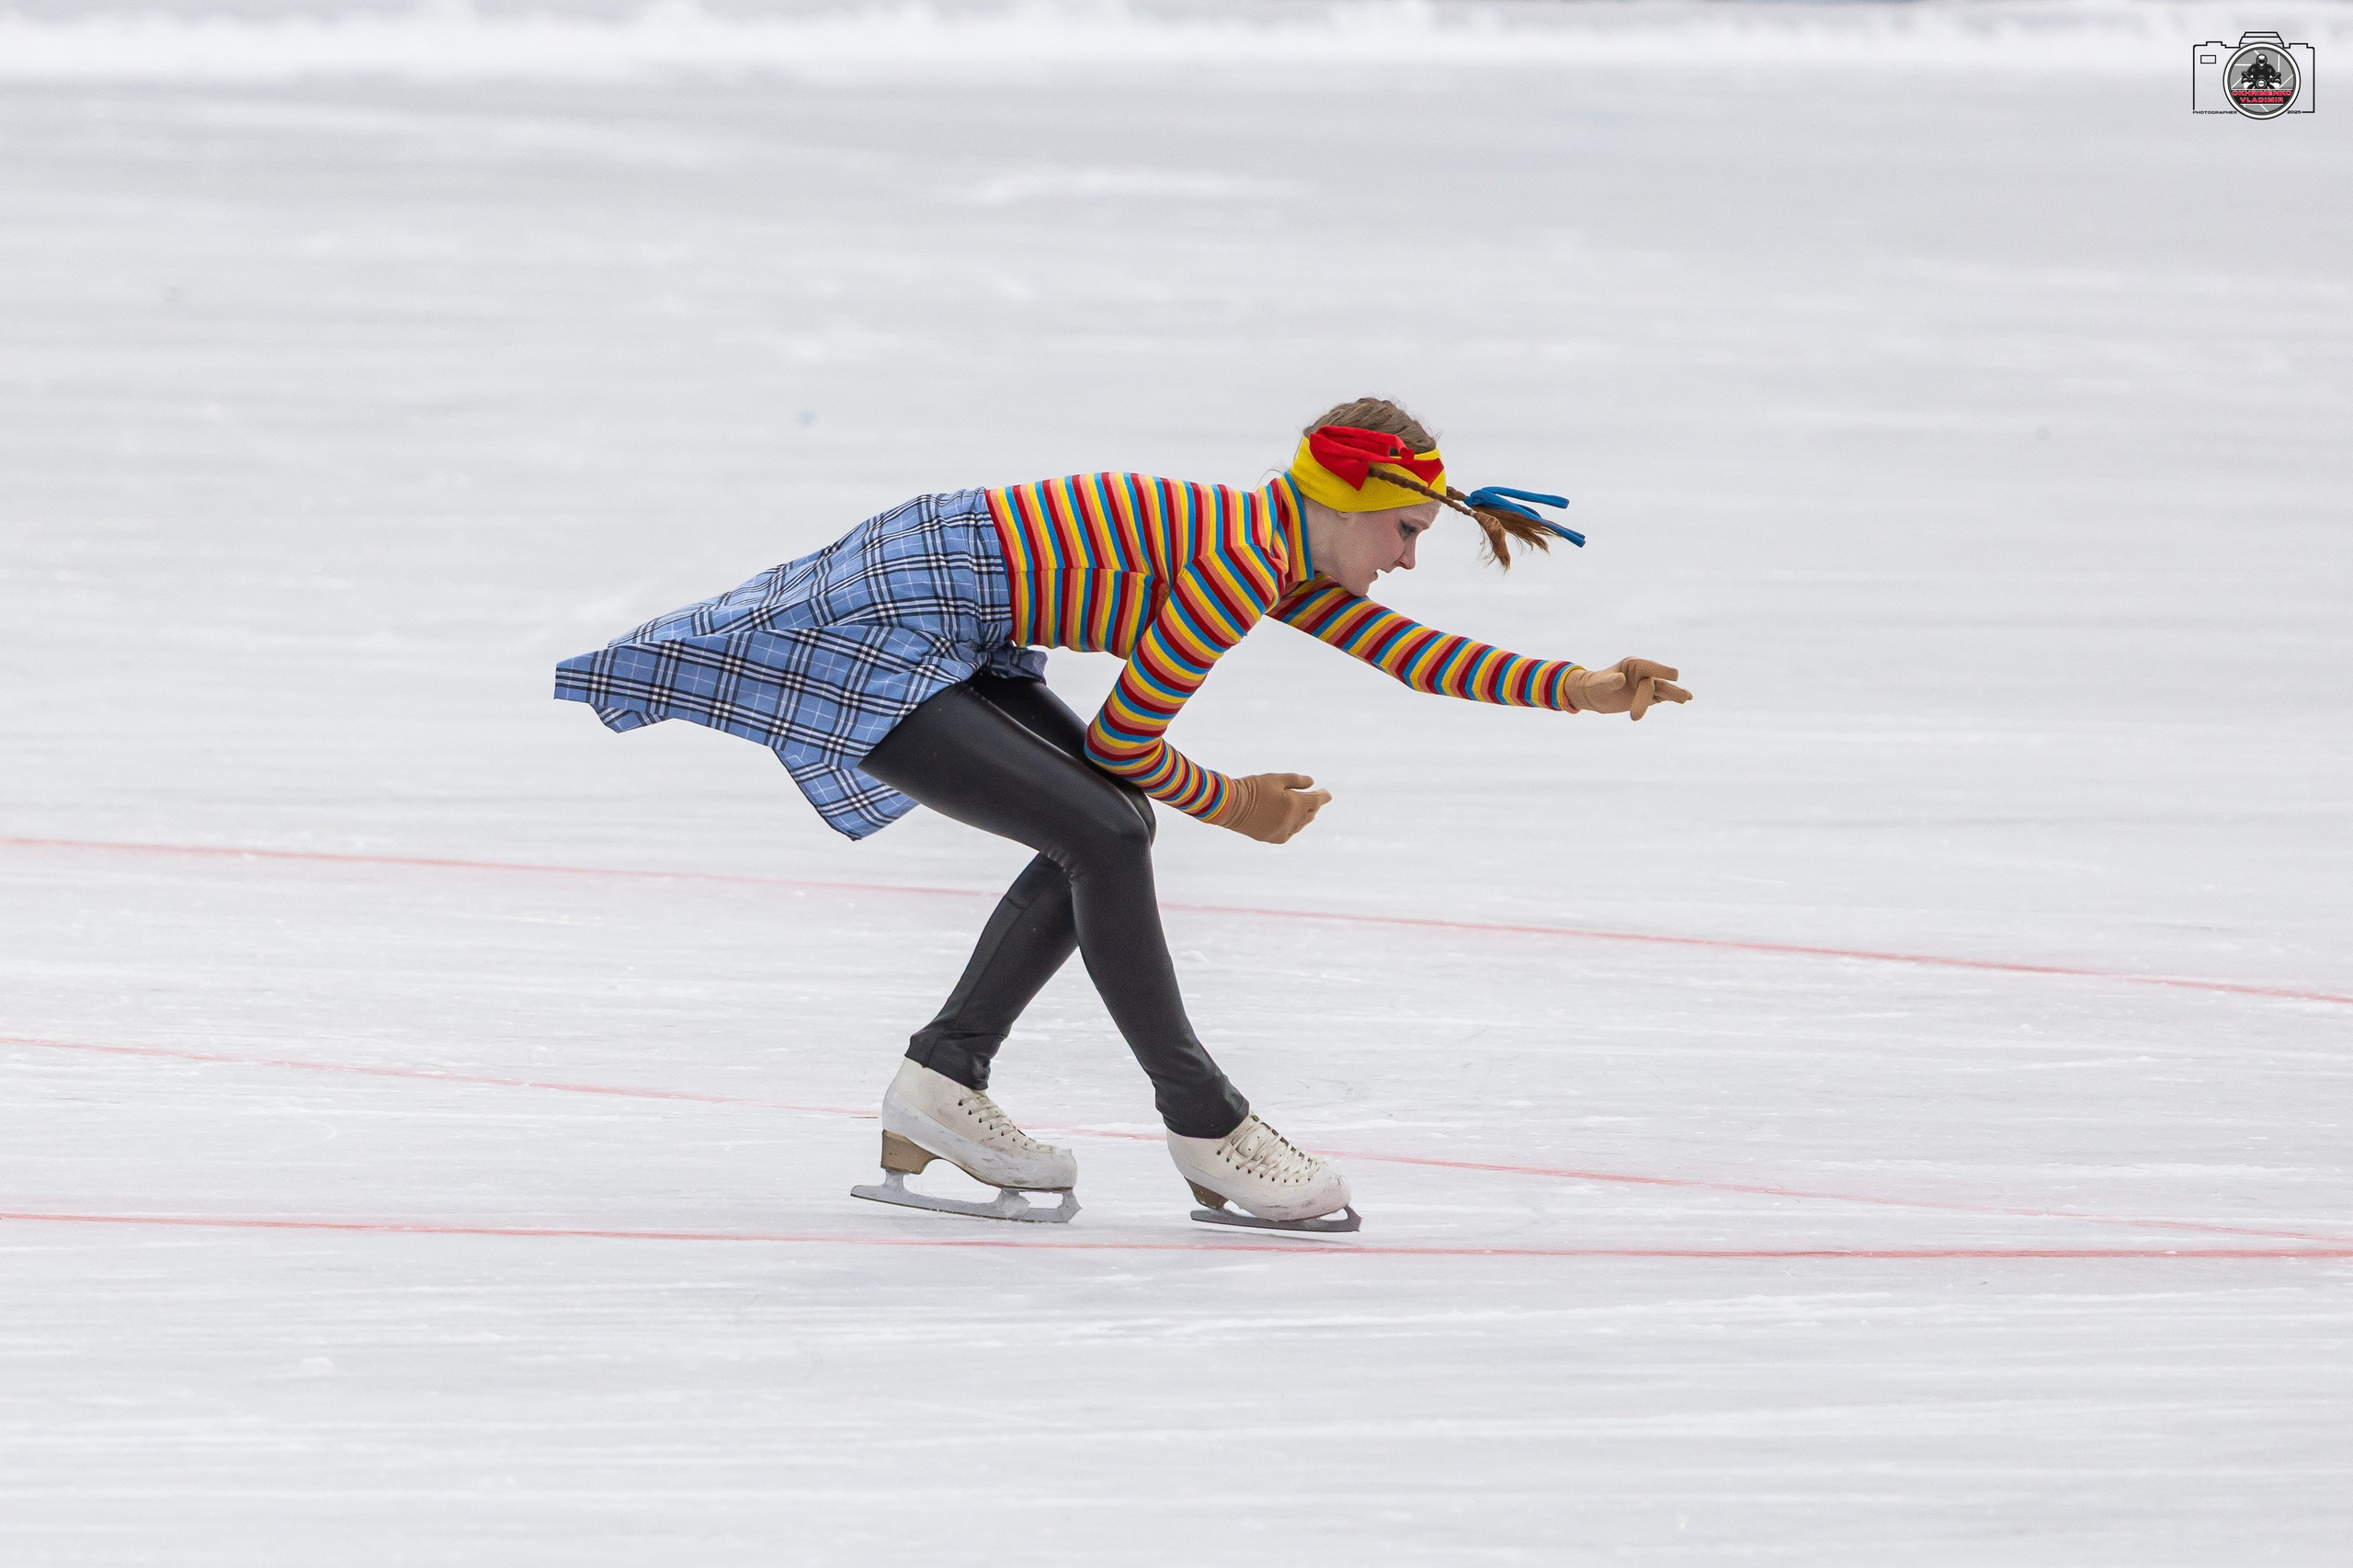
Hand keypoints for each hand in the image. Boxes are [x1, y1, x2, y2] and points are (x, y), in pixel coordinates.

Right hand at [1208, 772, 1331, 843]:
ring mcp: (1283, 831)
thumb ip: (1296, 781)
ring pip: (1301, 824)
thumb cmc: (1253, 788)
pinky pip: (1289, 832)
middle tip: (1315, 799)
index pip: (1317, 801)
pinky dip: (1293, 826)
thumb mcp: (1276, 779)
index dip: (1323, 796)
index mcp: (1296, 805)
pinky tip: (1291, 822)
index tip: (1327, 794)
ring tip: (1305, 810)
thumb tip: (1312, 782)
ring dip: (1304, 816)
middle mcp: (1292, 821)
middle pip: (1310, 813)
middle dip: (1314, 805)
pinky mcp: (1273, 838)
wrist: (1230, 806)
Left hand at [1564, 658, 1690, 719]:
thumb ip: (1611, 681)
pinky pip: (1663, 697)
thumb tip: (1620, 679)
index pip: (1650, 667)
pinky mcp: (1650, 696)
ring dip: (1675, 694)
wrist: (1596, 695)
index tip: (1675, 675)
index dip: (1662, 671)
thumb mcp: (1601, 684)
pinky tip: (1687, 699)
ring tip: (1688, 698)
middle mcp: (1644, 673)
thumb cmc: (1597, 686)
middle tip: (1684, 697)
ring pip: (1664, 690)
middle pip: (1659, 682)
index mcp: (1634, 664)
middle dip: (1669, 690)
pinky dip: (1673, 698)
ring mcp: (1648, 684)